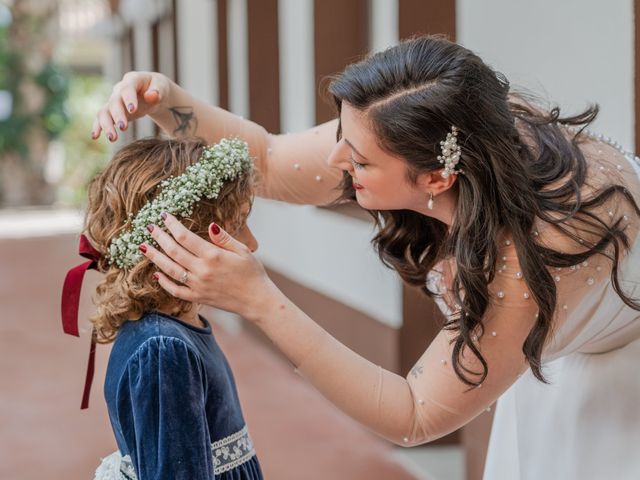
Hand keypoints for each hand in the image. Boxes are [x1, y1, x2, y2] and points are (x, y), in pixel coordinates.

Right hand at [92, 71, 170, 141]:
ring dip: (106, 124)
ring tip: (113, 138)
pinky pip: (102, 118)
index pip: (127, 88)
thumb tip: (151, 96)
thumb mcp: (162, 87)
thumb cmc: (159, 88)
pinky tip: (95, 136)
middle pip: (115, 102)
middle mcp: (119, 89)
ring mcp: (114, 100)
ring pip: (105, 111)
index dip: (129, 99)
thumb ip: (157, 91)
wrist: (153, 92)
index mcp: (132, 80)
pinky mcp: (113, 111)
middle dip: (118, 115)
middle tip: (123, 127)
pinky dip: (98, 126)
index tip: (132, 110)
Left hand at [139, 213, 274, 319]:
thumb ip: (224, 238)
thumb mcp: (242, 250)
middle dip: (159, 237)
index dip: (172, 225)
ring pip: (170, 269)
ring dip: (155, 257)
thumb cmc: (252, 273)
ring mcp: (198, 286)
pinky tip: (157, 274)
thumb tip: (209, 225)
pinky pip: (176, 291)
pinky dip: (164, 282)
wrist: (257, 300)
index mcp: (213, 255)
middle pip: (173, 251)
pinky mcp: (198, 298)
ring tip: (143, 247)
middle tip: (150, 227)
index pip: (185, 237)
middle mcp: (202, 270)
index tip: (164, 216)